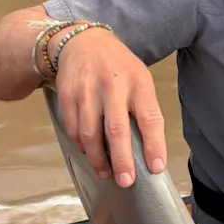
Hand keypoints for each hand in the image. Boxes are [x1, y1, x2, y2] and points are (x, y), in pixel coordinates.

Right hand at [53, 27, 165, 186]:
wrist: (83, 42)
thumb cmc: (118, 67)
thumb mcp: (140, 79)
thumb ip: (144, 110)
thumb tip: (150, 151)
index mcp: (137, 82)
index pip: (149, 118)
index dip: (154, 145)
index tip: (156, 167)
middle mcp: (112, 85)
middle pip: (116, 129)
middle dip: (122, 160)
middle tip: (126, 181)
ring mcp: (87, 90)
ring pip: (90, 134)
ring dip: (98, 159)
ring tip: (107, 172)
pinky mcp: (67, 95)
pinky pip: (73, 130)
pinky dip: (81, 146)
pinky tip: (89, 152)